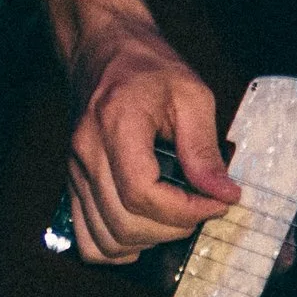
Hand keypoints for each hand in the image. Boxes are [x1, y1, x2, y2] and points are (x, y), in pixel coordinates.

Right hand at [62, 13, 238, 262]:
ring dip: (148, 242)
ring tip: (175, 218)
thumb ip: (204, 148)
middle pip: (125, 223)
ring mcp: (75, 171)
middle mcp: (87, 153)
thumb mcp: (192, 95)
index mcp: (116, 126)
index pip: (143, 194)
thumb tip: (224, 193)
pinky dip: (116, 247)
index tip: (217, 202)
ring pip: (104, 239)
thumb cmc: (147, 67)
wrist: (104, 50)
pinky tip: (144, 231)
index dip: (186, 211)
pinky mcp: (73, 182)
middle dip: (173, 229)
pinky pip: (86, 237)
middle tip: (201, 208)